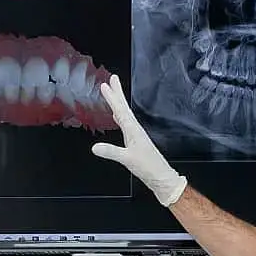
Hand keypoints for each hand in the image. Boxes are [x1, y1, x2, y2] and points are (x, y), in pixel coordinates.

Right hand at [90, 75, 187, 206]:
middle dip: (118, 93)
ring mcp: (135, 135)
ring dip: (118, 103)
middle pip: (124, 108)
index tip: (106, 84)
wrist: (161, 177)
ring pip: (124, 114)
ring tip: (113, 93)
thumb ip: (112, 152)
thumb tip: (94, 147)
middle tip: (112, 78)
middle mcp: (135, 130)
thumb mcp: (128, 159)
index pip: (121, 110)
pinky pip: (125, 124)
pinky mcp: (135, 142)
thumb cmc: (148, 168)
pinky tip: (117, 117)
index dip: (113, 98)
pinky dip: (120, 117)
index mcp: (133, 131)